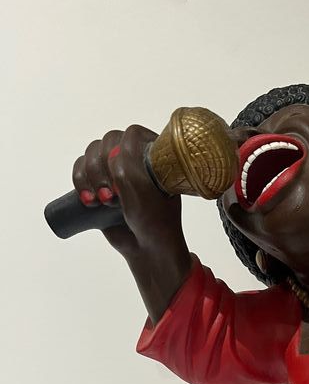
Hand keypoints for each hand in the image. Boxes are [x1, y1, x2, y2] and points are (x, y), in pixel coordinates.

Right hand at [72, 124, 185, 259]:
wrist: (148, 248)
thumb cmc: (153, 220)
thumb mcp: (142, 188)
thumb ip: (126, 164)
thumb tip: (111, 155)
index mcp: (154, 154)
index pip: (130, 134)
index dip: (121, 155)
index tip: (124, 181)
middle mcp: (135, 158)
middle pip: (106, 143)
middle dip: (103, 169)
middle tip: (112, 197)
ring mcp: (117, 170)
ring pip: (90, 155)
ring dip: (90, 178)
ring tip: (101, 203)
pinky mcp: (101, 183)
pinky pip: (80, 168)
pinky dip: (79, 181)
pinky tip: (88, 200)